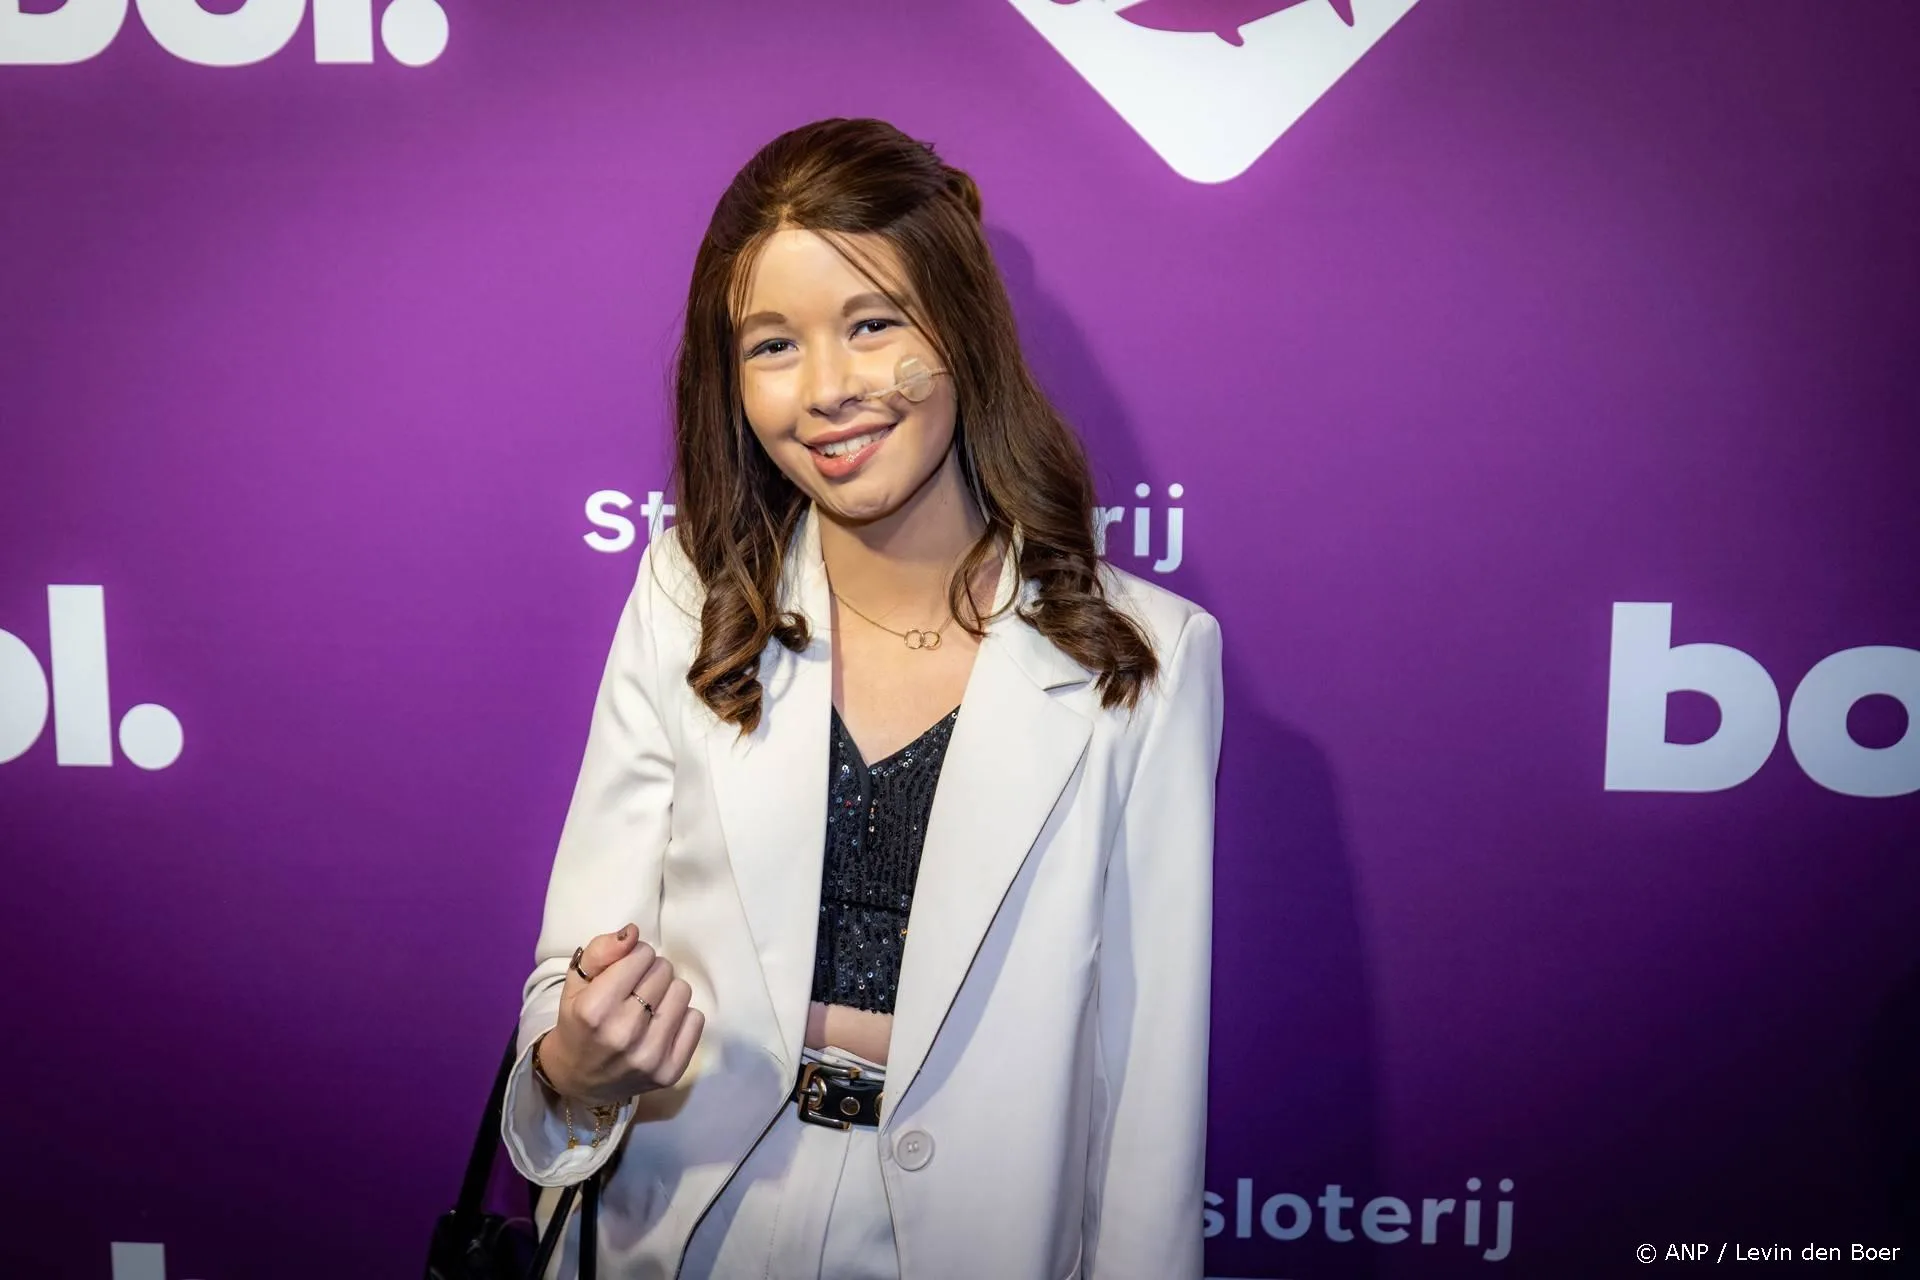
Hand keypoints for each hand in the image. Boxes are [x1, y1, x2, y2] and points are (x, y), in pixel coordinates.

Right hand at [538, 924, 705, 1106]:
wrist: (580, 1078)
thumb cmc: (578, 1022)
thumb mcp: (577, 982)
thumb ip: (600, 950)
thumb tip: (633, 932)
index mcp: (594, 1010)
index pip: (641, 955)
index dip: (634, 957)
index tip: (625, 971)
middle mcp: (623, 1034)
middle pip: (664, 971)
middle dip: (651, 973)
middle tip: (635, 990)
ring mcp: (649, 1056)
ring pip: (682, 991)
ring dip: (667, 993)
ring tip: (649, 1007)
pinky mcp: (670, 1071)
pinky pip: (696, 1020)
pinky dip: (682, 1017)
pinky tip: (660, 1026)